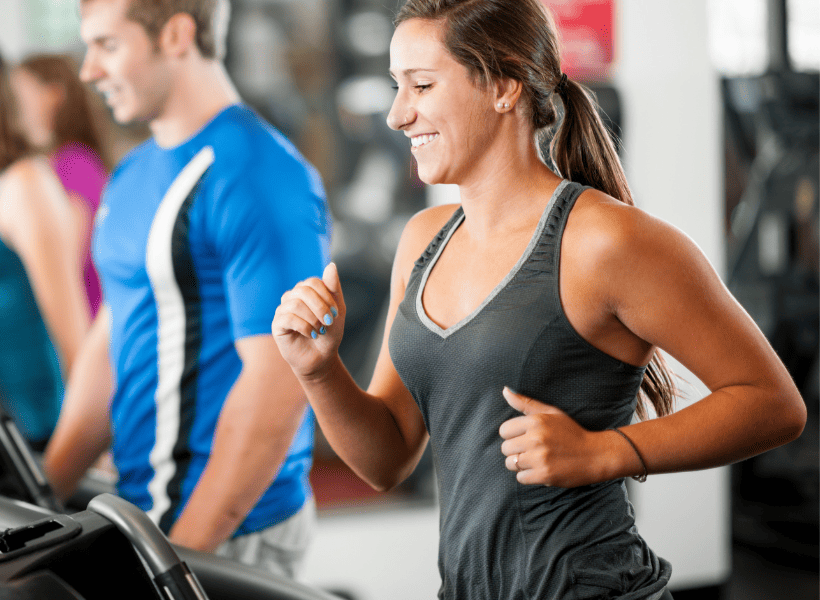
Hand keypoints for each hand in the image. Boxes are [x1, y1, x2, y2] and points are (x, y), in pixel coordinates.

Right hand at [272, 262, 344, 379]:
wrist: (322, 358)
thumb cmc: (329, 333)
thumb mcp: (337, 309)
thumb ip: (334, 288)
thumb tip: (331, 265)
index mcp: (306, 291)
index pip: (313, 282)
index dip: (326, 296)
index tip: (336, 313)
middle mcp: (292, 297)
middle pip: (303, 291)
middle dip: (320, 307)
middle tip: (329, 322)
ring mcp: (283, 310)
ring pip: (295, 304)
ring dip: (313, 319)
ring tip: (320, 330)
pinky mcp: (277, 325)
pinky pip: (288, 318)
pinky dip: (304, 327)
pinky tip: (311, 334)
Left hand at [499, 387, 606, 486]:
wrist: (595, 455)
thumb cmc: (571, 432)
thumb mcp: (551, 412)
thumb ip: (525, 403)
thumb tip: (505, 390)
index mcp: (536, 421)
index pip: (504, 430)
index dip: (512, 435)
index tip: (524, 437)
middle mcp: (536, 438)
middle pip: (505, 448)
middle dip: (515, 450)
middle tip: (531, 450)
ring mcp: (540, 458)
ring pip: (511, 463)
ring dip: (520, 464)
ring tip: (535, 460)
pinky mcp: (544, 475)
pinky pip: (520, 477)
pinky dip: (528, 476)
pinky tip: (541, 469)